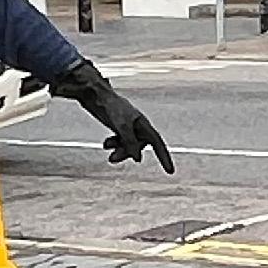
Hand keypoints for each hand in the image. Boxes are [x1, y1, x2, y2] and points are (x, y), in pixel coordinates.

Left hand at [51, 61, 175, 173]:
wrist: (97, 96)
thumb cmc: (112, 108)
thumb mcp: (122, 127)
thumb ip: (130, 143)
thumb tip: (138, 159)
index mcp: (144, 124)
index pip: (158, 144)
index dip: (164, 158)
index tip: (170, 171)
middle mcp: (138, 127)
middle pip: (139, 147)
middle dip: (127, 154)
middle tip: (112, 158)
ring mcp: (128, 127)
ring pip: (128, 146)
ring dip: (119, 151)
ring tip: (107, 149)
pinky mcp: (118, 127)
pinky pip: (120, 142)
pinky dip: (113, 145)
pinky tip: (106, 143)